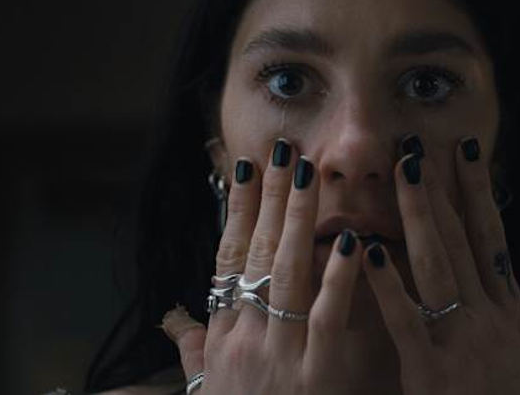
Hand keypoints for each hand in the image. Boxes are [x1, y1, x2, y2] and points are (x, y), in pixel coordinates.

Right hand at [162, 139, 366, 393]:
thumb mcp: (208, 389)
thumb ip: (191, 351)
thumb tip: (170, 319)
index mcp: (224, 335)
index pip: (226, 258)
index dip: (235, 212)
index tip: (242, 168)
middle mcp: (245, 337)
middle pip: (255, 252)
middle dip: (269, 197)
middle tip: (282, 148)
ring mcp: (279, 354)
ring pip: (287, 273)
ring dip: (297, 219)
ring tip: (308, 173)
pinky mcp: (318, 374)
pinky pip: (329, 317)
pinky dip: (339, 278)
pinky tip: (350, 240)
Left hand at [361, 137, 519, 394]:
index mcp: (511, 314)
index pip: (493, 238)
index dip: (480, 192)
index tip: (467, 151)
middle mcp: (489, 318)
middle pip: (464, 240)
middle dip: (443, 189)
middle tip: (422, 143)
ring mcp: (462, 342)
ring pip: (438, 266)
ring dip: (419, 216)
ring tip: (403, 172)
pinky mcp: (432, 372)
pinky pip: (406, 321)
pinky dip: (387, 284)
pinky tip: (368, 250)